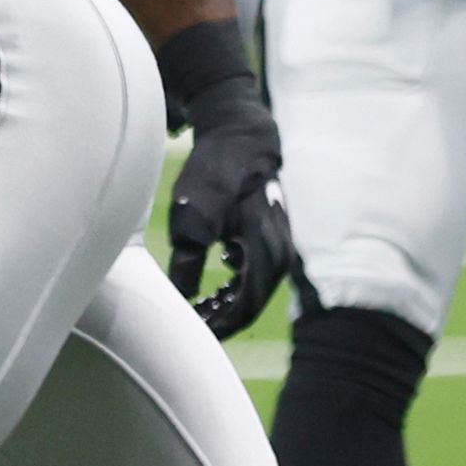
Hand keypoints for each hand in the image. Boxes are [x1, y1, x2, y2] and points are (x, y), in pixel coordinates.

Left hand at [167, 78, 294, 337]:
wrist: (237, 135)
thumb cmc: (213, 174)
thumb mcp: (191, 220)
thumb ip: (187, 265)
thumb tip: (183, 301)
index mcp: (264, 252)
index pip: (245, 308)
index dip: (219, 326)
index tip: (193, 330)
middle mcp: (281, 252)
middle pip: (253, 303)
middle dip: (223, 318)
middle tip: (194, 323)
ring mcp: (282, 243)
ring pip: (258, 289)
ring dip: (230, 303)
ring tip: (201, 308)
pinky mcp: (275, 234)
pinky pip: (260, 271)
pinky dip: (238, 284)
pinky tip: (217, 284)